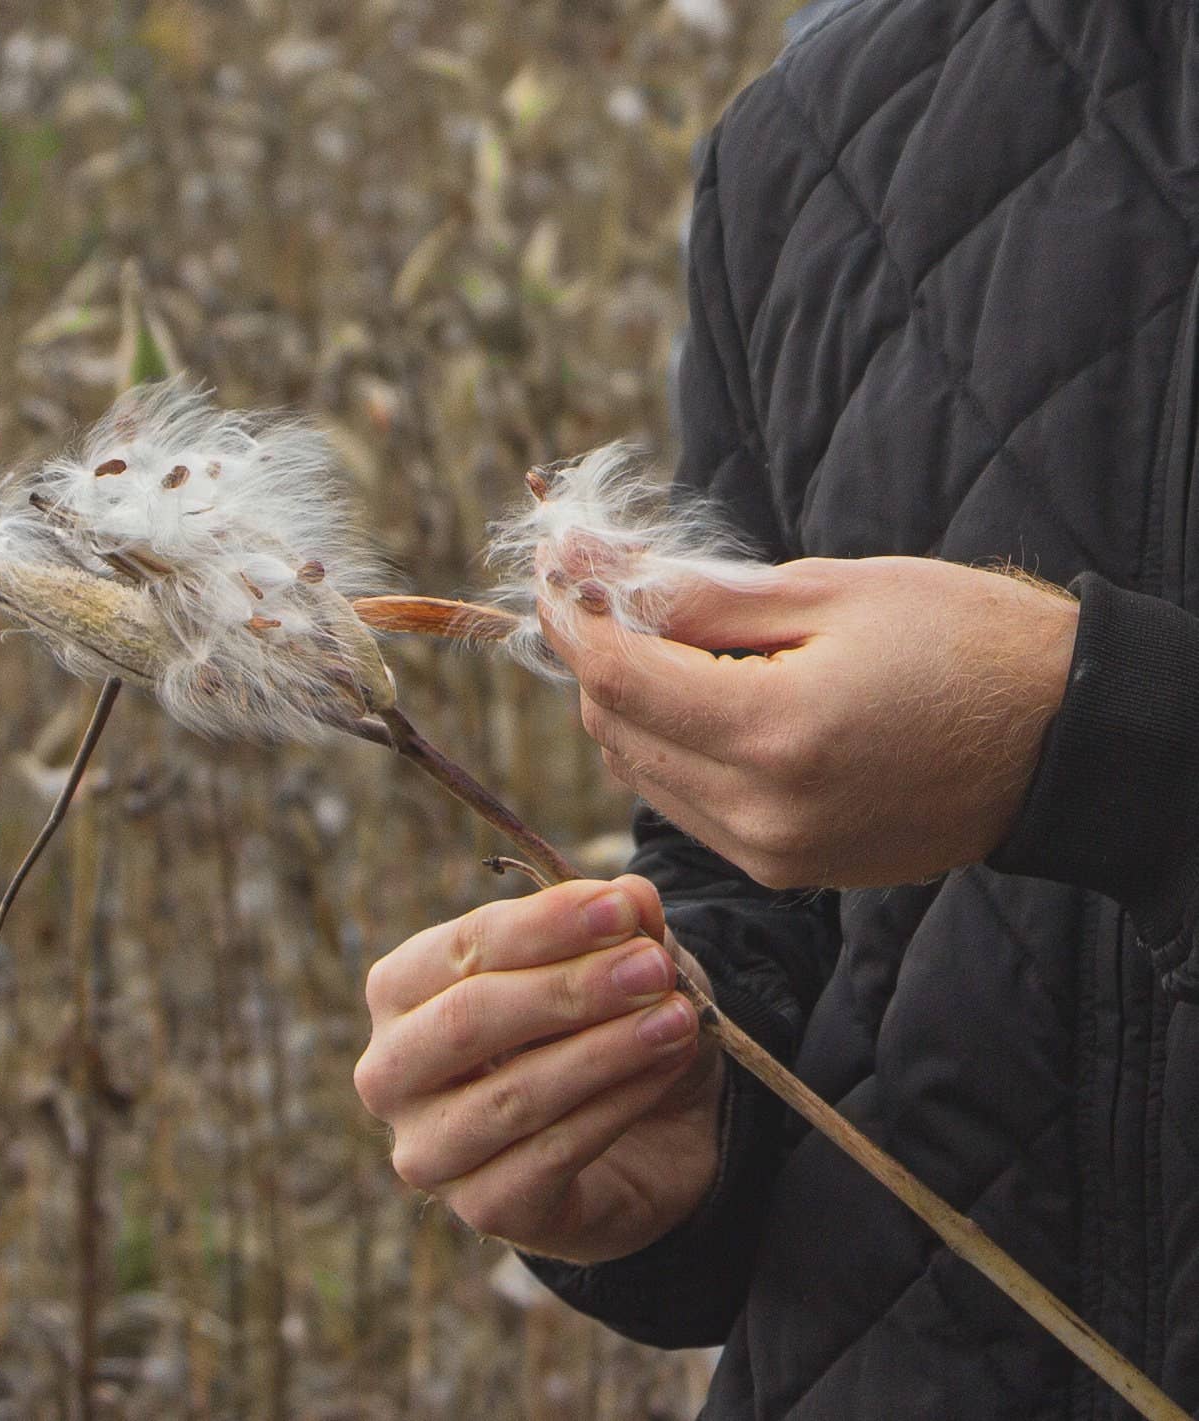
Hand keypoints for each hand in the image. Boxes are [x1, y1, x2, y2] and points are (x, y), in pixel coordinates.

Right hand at [353, 876, 725, 1261]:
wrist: (644, 1138)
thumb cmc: (599, 1027)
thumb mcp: (619, 960)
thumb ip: (621, 926)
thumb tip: (633, 895)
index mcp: (403, 990)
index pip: (463, 946)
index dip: (545, 924)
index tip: (622, 907)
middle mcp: (392, 1072)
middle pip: (469, 1019)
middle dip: (569, 989)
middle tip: (652, 968)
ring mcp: (430, 1150)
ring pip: (512, 1096)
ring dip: (604, 1050)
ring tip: (676, 1018)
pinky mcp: (485, 1210)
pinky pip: (550, 1155)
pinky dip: (616, 1105)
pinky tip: (666, 1067)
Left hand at [545, 556, 1078, 888]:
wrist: (1064, 742)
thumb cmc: (963, 643)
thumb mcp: (831, 591)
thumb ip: (699, 593)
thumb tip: (597, 569)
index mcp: (775, 734)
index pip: (618, 676)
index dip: (573, 616)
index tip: (556, 566)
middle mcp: (759, 813)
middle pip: (615, 727)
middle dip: (595, 653)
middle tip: (606, 588)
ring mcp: (770, 853)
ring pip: (639, 771)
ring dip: (627, 702)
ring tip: (661, 635)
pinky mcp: (784, 869)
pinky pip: (685, 804)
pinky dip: (670, 746)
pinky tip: (702, 694)